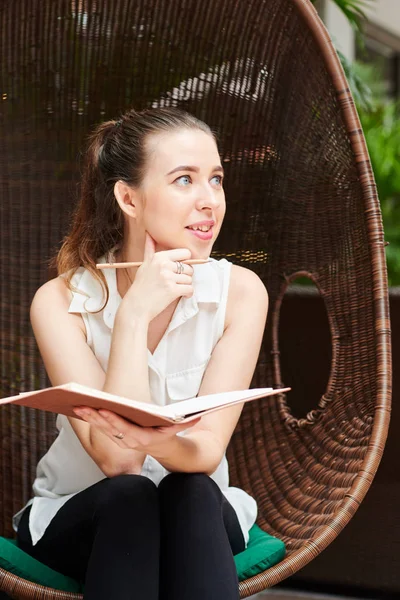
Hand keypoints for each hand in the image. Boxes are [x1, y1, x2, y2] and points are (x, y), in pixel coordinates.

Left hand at [73, 406, 200, 454]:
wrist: (165, 450)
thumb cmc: (169, 435)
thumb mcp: (178, 429)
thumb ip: (187, 423)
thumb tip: (198, 416)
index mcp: (141, 438)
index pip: (124, 428)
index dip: (112, 419)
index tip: (102, 409)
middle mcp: (128, 441)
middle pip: (109, 428)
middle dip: (95, 417)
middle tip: (82, 405)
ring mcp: (121, 440)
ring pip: (102, 428)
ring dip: (90, 417)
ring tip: (78, 405)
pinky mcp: (116, 436)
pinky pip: (102, 427)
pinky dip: (92, 419)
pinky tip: (82, 409)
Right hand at [120, 232, 193, 321]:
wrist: (135, 307)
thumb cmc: (140, 287)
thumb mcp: (144, 265)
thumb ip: (150, 249)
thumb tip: (148, 234)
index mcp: (159, 257)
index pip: (185, 253)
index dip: (185, 262)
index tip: (179, 269)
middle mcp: (164, 265)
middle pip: (189, 268)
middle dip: (185, 276)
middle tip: (176, 282)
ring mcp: (168, 277)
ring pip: (190, 279)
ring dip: (186, 286)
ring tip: (176, 289)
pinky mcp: (172, 290)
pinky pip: (190, 289)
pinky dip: (188, 294)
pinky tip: (181, 295)